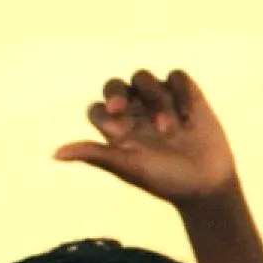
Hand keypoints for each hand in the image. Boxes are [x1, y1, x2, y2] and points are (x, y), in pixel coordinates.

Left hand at [55, 69, 239, 204]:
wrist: (207, 184)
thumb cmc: (165, 179)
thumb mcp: (129, 167)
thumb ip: (96, 155)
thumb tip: (55, 154)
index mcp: (116, 128)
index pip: (97, 108)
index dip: (104, 111)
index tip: (118, 128)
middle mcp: (135, 110)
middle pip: (115, 85)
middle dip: (117, 93)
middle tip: (123, 108)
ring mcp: (161, 100)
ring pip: (144, 78)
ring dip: (154, 100)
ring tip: (169, 130)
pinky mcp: (187, 95)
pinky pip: (178, 77)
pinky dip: (181, 92)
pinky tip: (189, 117)